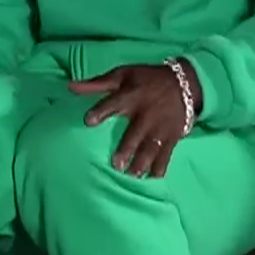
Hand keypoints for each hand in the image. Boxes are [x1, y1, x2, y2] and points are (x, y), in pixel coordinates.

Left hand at [70, 62, 196, 177]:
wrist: (185, 84)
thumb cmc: (146, 79)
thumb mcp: (122, 75)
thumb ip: (96, 84)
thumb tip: (69, 87)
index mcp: (131, 96)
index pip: (114, 103)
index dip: (101, 111)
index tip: (88, 121)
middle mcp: (146, 114)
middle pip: (135, 133)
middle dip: (127, 149)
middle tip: (116, 164)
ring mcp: (160, 128)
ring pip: (151, 148)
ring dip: (142, 163)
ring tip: (132, 175)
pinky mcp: (172, 137)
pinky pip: (166, 155)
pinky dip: (159, 168)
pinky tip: (151, 179)